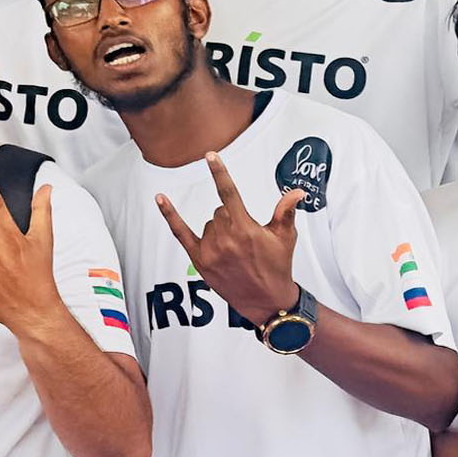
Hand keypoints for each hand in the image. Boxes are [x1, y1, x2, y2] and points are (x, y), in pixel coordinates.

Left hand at [155, 157, 302, 332]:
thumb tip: (297, 191)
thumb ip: (286, 211)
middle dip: (232, 218)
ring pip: (208, 224)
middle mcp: (225, 238)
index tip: (210, 155)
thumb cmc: (278, 266)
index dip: (219, 173)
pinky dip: (170, 215)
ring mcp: (210, 250)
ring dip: (220, 230)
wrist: (266, 300)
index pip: (229, 194)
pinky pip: (180, 233)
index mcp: (246, 229)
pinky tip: (159, 198)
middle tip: (246, 240)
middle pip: (220, 211)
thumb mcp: (285, 237)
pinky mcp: (199, 260)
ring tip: (235, 252)